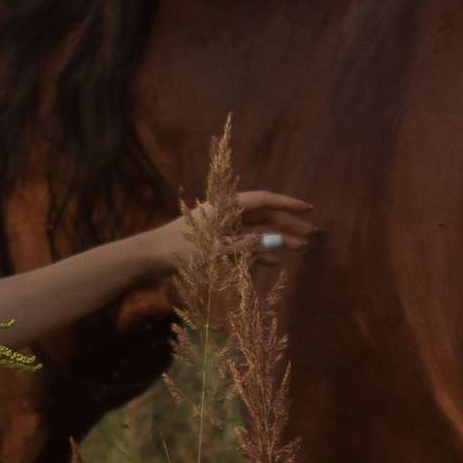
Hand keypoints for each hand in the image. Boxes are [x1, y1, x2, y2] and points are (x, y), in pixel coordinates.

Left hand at [163, 187, 318, 283]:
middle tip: (312, 234)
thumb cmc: (181, 249)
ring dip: (277, 239)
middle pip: (264, 215)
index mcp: (227, 205)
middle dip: (289, 224)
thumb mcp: (218, 249)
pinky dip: (258, 251)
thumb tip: (277, 241)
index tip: (309, 210)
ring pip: (256, 231)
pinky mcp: (216, 241)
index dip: (288, 205)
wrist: (150, 256)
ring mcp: (222, 227)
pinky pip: (244, 244)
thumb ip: (248, 245)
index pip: (265, 200)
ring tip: (300, 248)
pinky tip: (274, 262)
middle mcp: (227, 212)